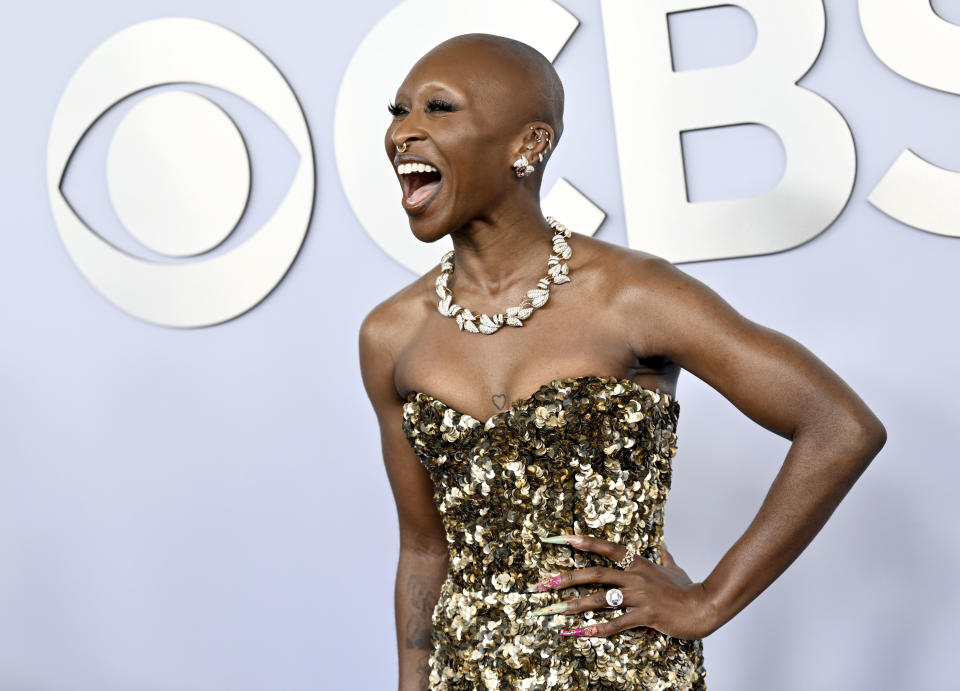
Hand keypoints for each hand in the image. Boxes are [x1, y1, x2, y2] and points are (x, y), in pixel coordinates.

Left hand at [527, 534, 716, 639]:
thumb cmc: (688, 589)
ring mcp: (639, 596)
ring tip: (554, 610)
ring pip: (600, 599)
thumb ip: (665, 557)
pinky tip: (582, 632)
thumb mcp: (675, 569)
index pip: (606, 548)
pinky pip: (616, 623)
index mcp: (638, 563)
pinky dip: (598, 629)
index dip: (583, 542)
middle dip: (565, 578)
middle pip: (594, 574)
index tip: (561, 538)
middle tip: (542, 584)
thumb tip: (663, 547)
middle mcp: (635, 577)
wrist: (705, 606)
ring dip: (574, 605)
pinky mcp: (645, 616)